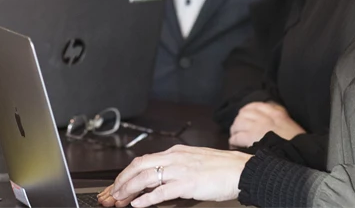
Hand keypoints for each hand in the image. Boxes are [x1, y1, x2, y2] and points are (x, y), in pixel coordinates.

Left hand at [97, 146, 250, 206]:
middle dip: (122, 180)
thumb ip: (176, 168)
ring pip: (146, 176)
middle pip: (139, 165)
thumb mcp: (193, 162)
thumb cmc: (222, 169)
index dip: (128, 173)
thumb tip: (160, 180)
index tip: (119, 184)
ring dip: (129, 189)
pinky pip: (161, 191)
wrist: (241, 170)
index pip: (144, 160)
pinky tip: (138, 204)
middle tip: (113, 193)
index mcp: (176, 152)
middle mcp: (175, 158)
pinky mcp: (188, 183)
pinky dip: (147, 198)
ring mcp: (181, 170)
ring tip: (120, 199)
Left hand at [229, 101, 305, 147]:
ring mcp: (256, 126)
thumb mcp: (290, 124)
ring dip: (235, 131)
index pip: (255, 106)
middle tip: (238, 129)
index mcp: (275, 112)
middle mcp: (264, 117)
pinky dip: (233, 141)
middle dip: (239, 121)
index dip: (247, 111)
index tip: (244, 116)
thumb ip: (280, 118)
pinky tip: (234, 145)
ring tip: (235, 137)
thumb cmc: (297, 143)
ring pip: (237, 124)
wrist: (299, 153)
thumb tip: (272, 118)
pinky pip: (236, 137)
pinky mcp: (250, 138)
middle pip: (243, 114)